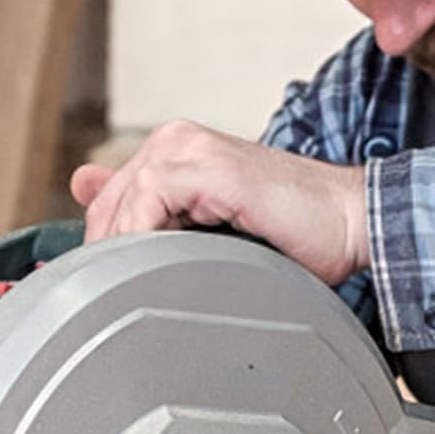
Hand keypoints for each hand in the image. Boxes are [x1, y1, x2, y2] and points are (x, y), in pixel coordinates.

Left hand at [70, 120, 370, 284]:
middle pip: (105, 208)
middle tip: (133, 293)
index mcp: (171, 151)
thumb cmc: (289, 234)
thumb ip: (149, 211)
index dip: (104, 250)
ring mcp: (189, 148)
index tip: (118, 287)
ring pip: (121, 205)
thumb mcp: (204, 230)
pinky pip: (148, 200)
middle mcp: (175, 141)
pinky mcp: (208, 165)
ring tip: (154, 284)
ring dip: (127, 252)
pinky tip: (166, 265)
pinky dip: (145, 237)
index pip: (105, 205)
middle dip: (110, 255)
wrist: (351, 222)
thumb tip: (83, 185)